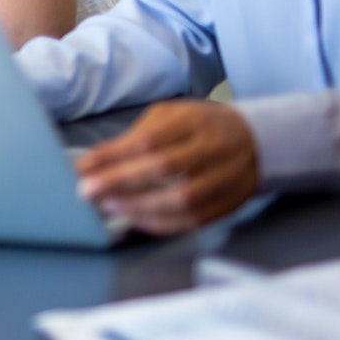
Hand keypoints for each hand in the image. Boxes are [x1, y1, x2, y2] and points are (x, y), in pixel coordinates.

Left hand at [73, 100, 259, 233]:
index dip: (114, 155)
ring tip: (110, 206)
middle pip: (164, 169)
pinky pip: (193, 220)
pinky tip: (136, 219)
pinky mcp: (229, 204)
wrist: (255, 140)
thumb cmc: (199, 125)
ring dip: (140, 207)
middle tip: (88, 191)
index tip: (84, 167)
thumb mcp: (169, 116)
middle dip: (121, 182)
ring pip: (181, 200)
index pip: (149, 140)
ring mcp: (225, 179)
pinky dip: (161, 223)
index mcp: (194, 121)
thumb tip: (96, 162)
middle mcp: (213, 149)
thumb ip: (135, 136)